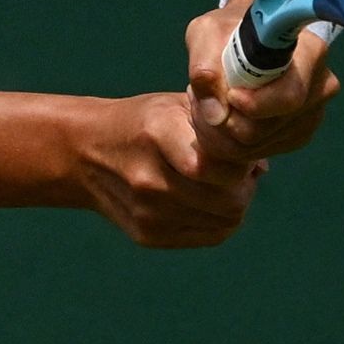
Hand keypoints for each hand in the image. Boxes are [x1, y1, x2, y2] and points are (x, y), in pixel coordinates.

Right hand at [69, 87, 261, 248]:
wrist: (83, 153)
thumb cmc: (143, 124)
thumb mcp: (176, 107)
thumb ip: (221, 128)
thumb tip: (260, 165)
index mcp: (157, 133)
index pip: (219, 167)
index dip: (241, 164)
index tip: (239, 155)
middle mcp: (149, 176)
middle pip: (229, 200)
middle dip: (243, 188)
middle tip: (237, 175)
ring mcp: (147, 211)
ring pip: (225, 221)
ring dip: (233, 204)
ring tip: (221, 186)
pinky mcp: (148, 235)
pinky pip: (210, 235)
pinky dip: (217, 220)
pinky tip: (204, 202)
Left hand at [187, 0, 339, 160]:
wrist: (246, 40)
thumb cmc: (229, 31)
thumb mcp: (208, 33)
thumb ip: (205, 64)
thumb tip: (215, 112)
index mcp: (310, 52)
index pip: (288, 96)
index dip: (252, 105)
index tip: (227, 95)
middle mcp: (320, 86)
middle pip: (266, 129)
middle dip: (223, 123)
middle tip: (200, 100)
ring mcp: (313, 114)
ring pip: (258, 145)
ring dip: (220, 133)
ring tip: (208, 104)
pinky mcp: (300, 134)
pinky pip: (260, 152)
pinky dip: (230, 142)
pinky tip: (222, 117)